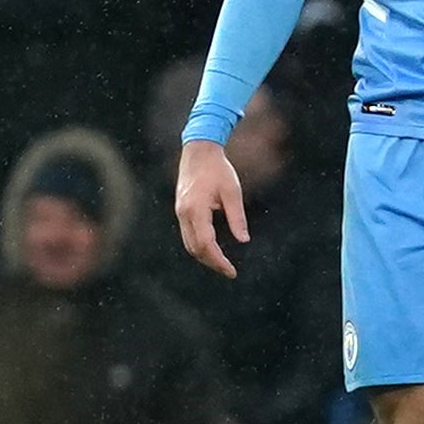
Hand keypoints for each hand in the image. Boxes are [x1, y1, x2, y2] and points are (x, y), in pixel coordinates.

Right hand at [175, 140, 249, 276]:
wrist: (199, 152)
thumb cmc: (219, 170)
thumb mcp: (233, 192)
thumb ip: (237, 217)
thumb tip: (243, 240)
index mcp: (196, 209)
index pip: (206, 244)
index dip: (218, 260)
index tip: (231, 271)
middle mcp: (184, 213)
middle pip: (194, 248)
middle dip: (211, 262)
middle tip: (229, 271)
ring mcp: (180, 212)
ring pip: (189, 243)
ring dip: (204, 256)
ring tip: (222, 264)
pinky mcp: (181, 210)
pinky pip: (188, 235)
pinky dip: (199, 246)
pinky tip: (212, 250)